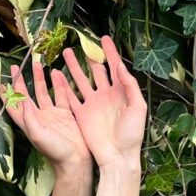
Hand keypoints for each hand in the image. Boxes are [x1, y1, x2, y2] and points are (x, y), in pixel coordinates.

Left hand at [0, 60, 91, 174]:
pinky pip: (61, 95)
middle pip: (27, 95)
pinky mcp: (65, 114)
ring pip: (43, 92)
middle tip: (16, 67)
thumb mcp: (39, 136)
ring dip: (40, 79)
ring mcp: (52, 114)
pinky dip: (59, 84)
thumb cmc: (56, 151)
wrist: (77, 160)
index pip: (13, 106)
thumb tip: (22, 101)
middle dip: (21, 81)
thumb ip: (30, 118)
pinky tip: (57, 72)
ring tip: (37, 64)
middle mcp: (38, 116)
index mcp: (29, 123)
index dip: (6, 95)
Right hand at [61, 37, 146, 170]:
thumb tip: (120, 65)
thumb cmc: (132, 134)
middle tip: (80, 43)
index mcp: (120, 92)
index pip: (114, 67)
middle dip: (89, 56)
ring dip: (74, 67)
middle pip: (96, 71)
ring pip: (81, 80)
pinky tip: (57, 76)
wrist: (117, 157)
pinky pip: (71, 97)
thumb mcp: (137, 107)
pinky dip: (64, 86)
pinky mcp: (82, 114)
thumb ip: (130, 86)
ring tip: (66, 54)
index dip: (110, 52)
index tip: (103, 38)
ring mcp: (92, 104)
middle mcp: (105, 95)